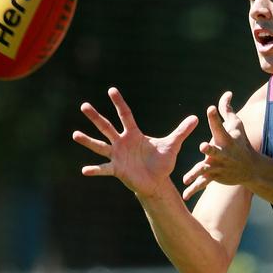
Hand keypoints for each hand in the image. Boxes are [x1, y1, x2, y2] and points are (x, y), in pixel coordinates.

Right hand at [72, 87, 197, 196]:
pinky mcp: (117, 170)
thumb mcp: (172, 145)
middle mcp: (122, 143)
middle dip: (96, 117)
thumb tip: (197, 117)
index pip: (125, 115)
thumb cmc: (162, 162)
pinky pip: (104, 169)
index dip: (119, 103)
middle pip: (107, 127)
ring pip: (100, 146)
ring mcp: (117, 156)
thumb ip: (182, 131)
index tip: (111, 90)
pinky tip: (84, 170)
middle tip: (84, 105)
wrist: (157, 181)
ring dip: (88, 141)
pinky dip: (95, 170)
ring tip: (75, 134)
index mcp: (134, 134)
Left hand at [182, 91, 256, 199]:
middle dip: (209, 149)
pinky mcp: (214, 176)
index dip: (215, 117)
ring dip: (197, 173)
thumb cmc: (241, 142)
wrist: (251, 168)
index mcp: (226, 138)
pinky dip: (194, 189)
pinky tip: (185, 194)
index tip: (210, 108)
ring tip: (187, 178)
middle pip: (215, 150)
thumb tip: (226, 93)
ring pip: (206, 169)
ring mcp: (219, 166)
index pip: (220, 125)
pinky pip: (202, 183)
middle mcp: (223, 153)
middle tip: (203, 146)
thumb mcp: (236, 125)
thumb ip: (227, 109)